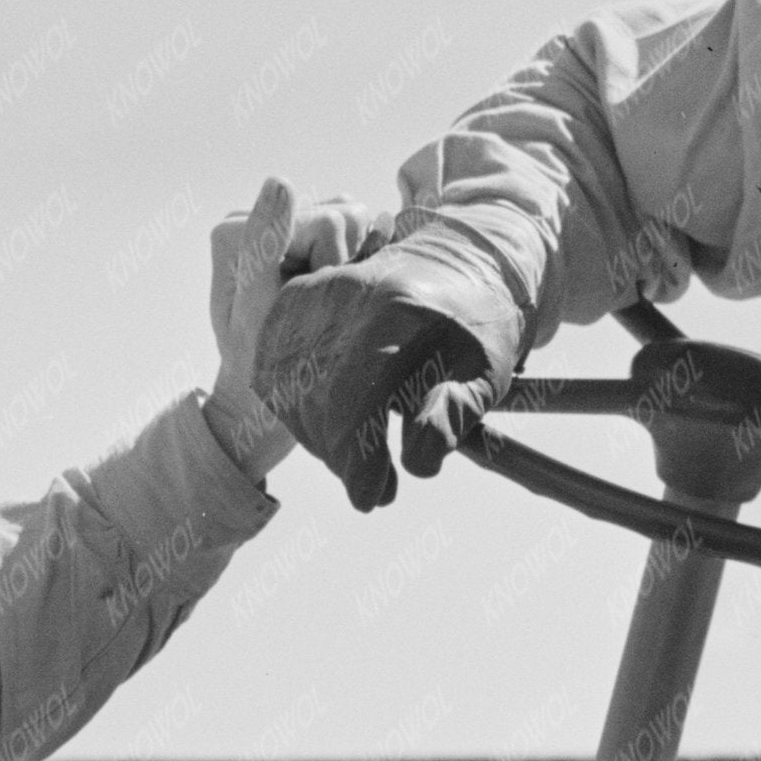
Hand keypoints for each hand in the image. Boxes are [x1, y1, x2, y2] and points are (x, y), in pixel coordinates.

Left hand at [203, 175, 369, 458]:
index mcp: (236, 230)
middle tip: (316, 310)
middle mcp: (262, 219)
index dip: (332, 268)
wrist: (268, 400)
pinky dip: (367, 260)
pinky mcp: (317, 237)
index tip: (303, 307)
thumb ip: (264, 243)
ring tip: (326, 304)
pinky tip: (344, 292)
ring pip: (361, 218)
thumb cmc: (259, 366)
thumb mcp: (257, 312)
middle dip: (345, 265)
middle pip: (347, 214)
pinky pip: (365, 228)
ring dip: (356, 265)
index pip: (328, 221)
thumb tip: (280, 180)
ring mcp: (293, 226)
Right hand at [252, 260, 493, 513]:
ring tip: (362, 463)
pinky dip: (298, 410)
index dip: (357, 462)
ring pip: (290, 392)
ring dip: (321, 440)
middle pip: (318, 403)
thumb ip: (454, 416)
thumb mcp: (486, 372)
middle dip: (342, 459)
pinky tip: (334, 428)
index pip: (355, 402)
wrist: (460, 260)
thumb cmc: (479, 324)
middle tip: (377, 490)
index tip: (371, 500)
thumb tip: (418, 463)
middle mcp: (343, 297)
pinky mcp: (292, 301)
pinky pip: (274, 371)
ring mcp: (311, 295)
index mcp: (396, 312)